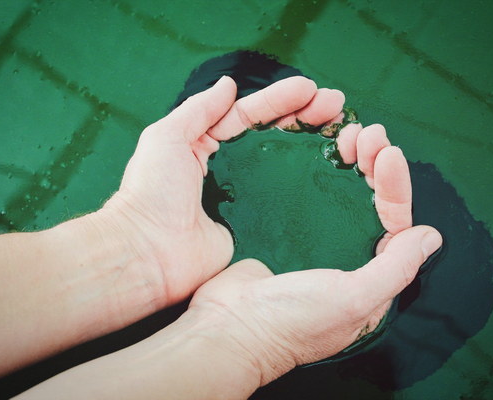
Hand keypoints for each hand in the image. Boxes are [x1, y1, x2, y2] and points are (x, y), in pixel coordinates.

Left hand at [97, 76, 345, 304]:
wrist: (148, 252)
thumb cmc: (152, 191)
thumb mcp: (167, 137)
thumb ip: (198, 109)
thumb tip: (228, 84)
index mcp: (203, 144)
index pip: (248, 115)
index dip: (279, 100)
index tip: (310, 90)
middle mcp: (226, 168)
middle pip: (271, 136)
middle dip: (304, 116)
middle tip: (337, 104)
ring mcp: (242, 198)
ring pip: (282, 166)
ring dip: (310, 145)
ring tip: (343, 130)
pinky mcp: (252, 226)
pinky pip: (282, 203)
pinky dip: (305, 187)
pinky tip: (329, 173)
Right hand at [184, 126, 441, 385]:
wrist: (229, 325)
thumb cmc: (293, 319)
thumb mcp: (353, 298)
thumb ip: (395, 268)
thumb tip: (431, 236)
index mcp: (370, 277)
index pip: (393, 223)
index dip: (394, 185)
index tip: (387, 153)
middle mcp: (346, 257)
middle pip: (368, 202)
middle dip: (372, 164)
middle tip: (367, 133)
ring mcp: (314, 243)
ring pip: (339, 193)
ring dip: (348, 162)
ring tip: (346, 134)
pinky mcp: (285, 232)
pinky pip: (307, 194)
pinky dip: (316, 170)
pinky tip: (318, 149)